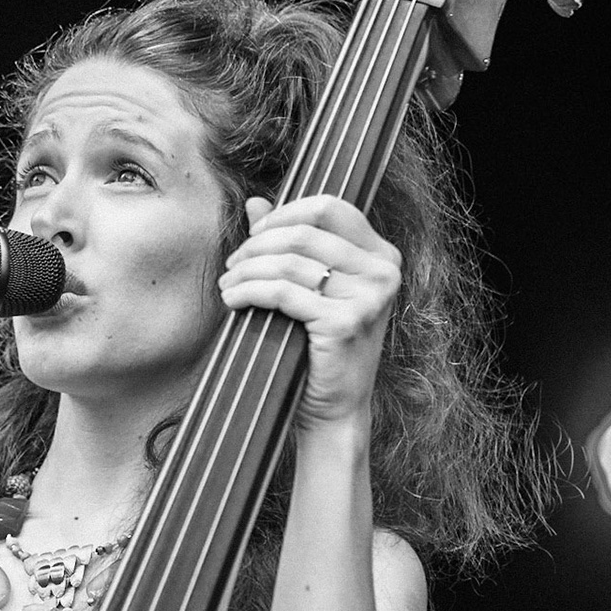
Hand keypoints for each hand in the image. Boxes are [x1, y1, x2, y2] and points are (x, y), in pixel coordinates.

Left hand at [217, 195, 400, 429]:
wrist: (335, 407)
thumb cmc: (321, 346)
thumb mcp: (313, 287)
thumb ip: (290, 242)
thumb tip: (255, 202)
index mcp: (382, 255)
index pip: (329, 207)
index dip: (285, 214)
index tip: (255, 234)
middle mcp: (383, 271)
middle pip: (304, 232)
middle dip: (257, 244)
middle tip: (232, 264)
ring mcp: (369, 297)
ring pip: (289, 262)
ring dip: (247, 270)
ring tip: (228, 284)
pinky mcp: (345, 322)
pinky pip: (282, 292)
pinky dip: (249, 291)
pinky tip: (233, 300)